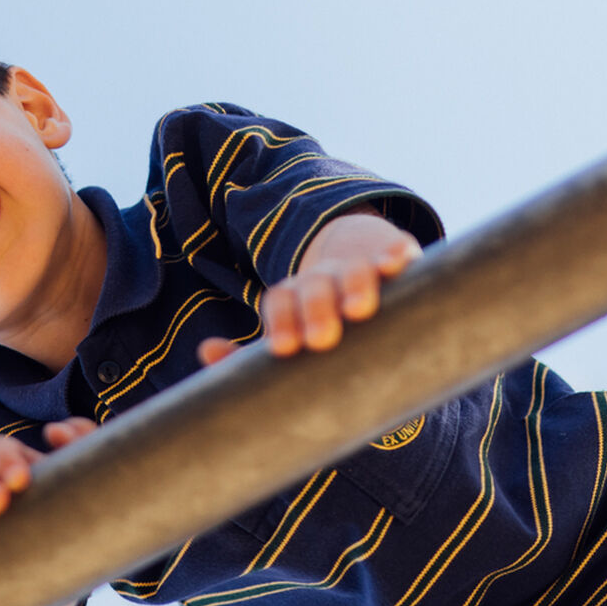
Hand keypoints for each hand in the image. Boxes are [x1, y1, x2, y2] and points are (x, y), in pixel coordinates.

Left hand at [198, 212, 419, 364]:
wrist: (358, 258)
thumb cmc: (319, 320)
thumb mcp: (291, 337)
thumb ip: (249, 355)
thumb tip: (206, 352)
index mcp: (293, 296)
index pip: (278, 302)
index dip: (280, 322)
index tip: (284, 349)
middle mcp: (323, 278)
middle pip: (312, 286)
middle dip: (314, 309)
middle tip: (321, 339)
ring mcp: (359, 265)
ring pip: (353, 270)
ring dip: (354, 284)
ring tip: (359, 309)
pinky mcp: (393, 255)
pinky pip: (394, 250)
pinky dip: (395, 252)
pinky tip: (399, 263)